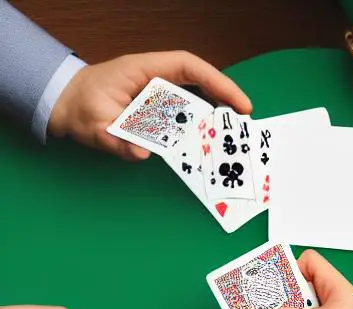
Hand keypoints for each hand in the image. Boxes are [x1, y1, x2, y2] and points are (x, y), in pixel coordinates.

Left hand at [49, 51, 250, 161]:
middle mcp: (156, 78)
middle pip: (200, 83)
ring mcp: (159, 93)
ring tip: (233, 139)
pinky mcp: (158, 108)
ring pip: (196, 99)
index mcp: (143, 70)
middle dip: (226, 102)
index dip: (218, 82)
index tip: (240, 104)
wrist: (65, 104)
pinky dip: (201, 126)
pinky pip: (185, 114)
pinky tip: (210, 141)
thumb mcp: (92, 125)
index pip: (188, 67)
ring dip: (216, 117)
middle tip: (245, 128)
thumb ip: (115, 140)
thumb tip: (142, 154)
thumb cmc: (78, 107)